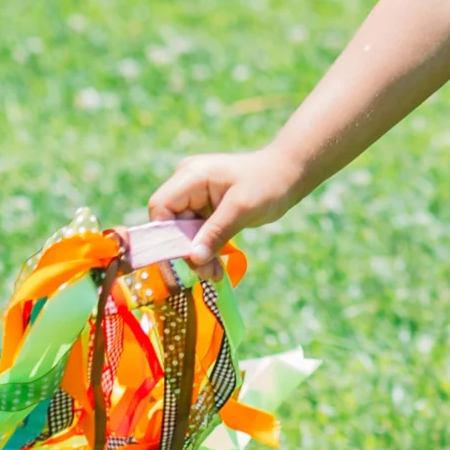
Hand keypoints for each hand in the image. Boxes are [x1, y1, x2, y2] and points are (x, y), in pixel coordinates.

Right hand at [148, 145, 305, 266]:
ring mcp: (195, 197)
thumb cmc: (268, 184)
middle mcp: (187, 184)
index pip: (161, 206)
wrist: (288, 175)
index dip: (165, 234)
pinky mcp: (204, 209)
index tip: (182, 258)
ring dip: (197, 255)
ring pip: (183, 233)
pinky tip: (216, 267)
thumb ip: (216, 232)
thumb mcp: (242, 208)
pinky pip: (195, 234)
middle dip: (186, 250)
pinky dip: (205, 250)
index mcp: (191, 175)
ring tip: (215, 274)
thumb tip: (194, 258)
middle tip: (207, 273)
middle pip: (171, 224)